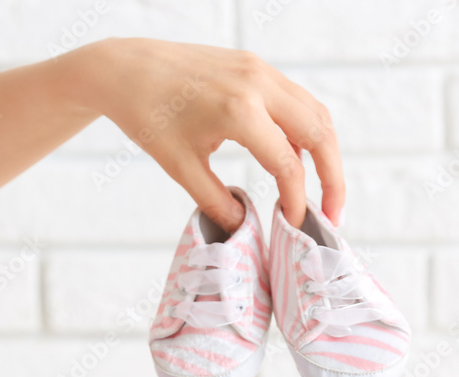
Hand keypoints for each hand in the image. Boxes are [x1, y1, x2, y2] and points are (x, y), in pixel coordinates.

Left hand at [68, 38, 344, 230]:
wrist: (125, 69)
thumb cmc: (146, 117)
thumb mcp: (180, 167)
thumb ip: (216, 202)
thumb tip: (245, 229)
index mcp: (238, 111)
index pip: (287, 165)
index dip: (297, 202)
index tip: (294, 227)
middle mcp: (258, 84)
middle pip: (320, 134)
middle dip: (332, 178)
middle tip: (331, 215)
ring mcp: (259, 70)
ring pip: (315, 113)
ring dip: (325, 152)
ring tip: (322, 190)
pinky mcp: (255, 66)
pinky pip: (296, 99)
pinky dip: (306, 130)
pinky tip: (297, 158)